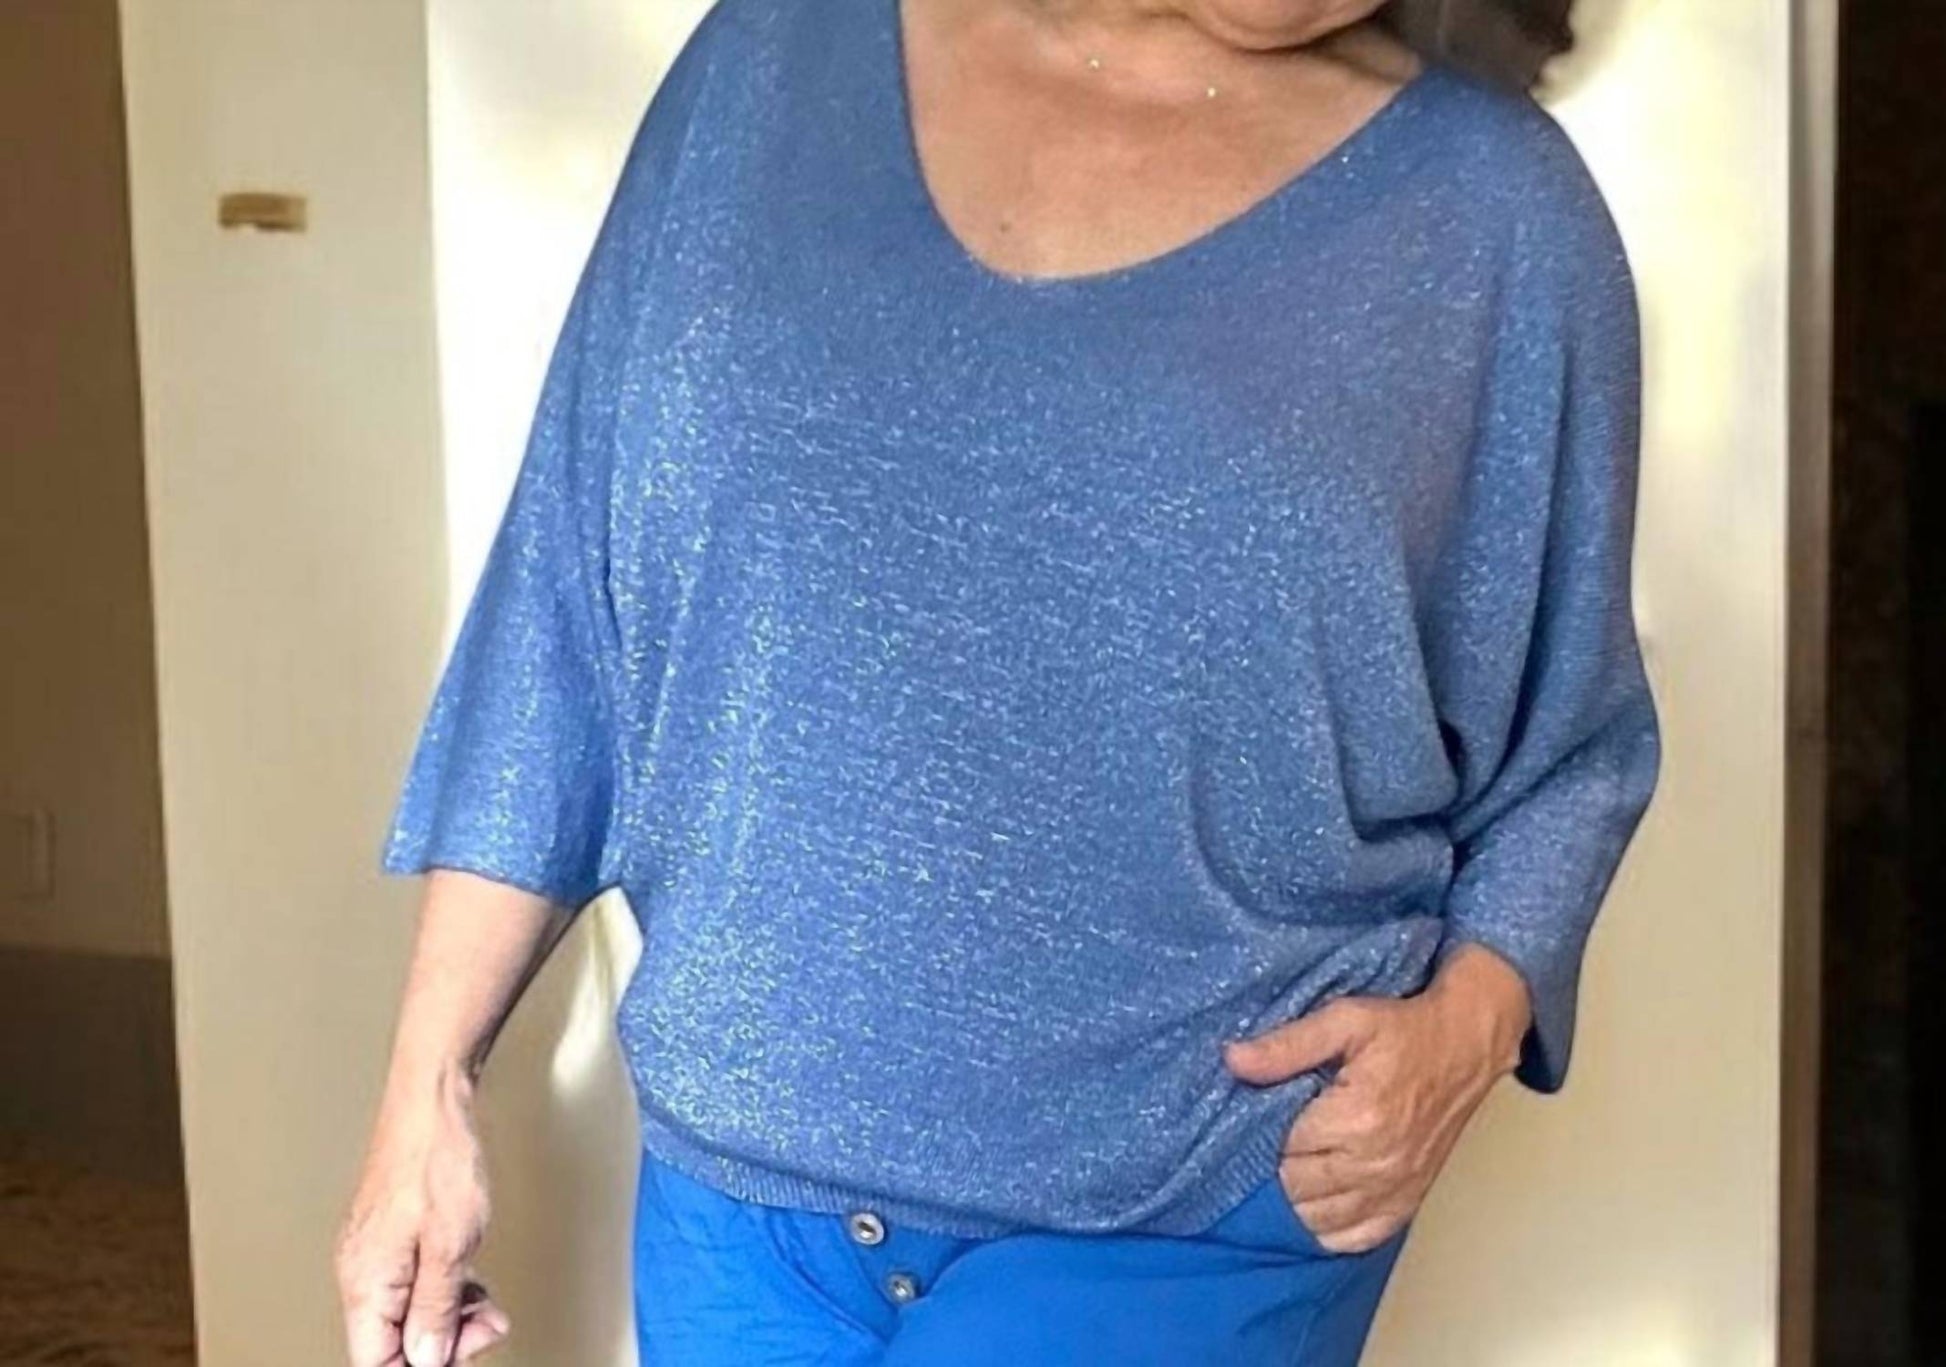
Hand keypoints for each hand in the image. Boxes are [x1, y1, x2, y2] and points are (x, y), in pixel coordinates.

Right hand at [335, 1069, 509, 1365]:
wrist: (433, 1101)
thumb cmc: (438, 1157)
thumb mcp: (451, 1246)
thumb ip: (436, 1309)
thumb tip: (428, 1360)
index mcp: (366, 1282)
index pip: (376, 1361)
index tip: (458, 1358)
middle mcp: (362, 1271)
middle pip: (393, 1340)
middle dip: (444, 1343)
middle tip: (484, 1328)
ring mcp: (377, 1252)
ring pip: (408, 1312)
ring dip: (451, 1318)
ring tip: (486, 1308)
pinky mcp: (394, 1235)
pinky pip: (415, 1282)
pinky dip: (446, 1290)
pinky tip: (470, 1283)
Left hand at [1221, 943, 1531, 1252]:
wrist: (1466, 1046)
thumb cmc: (1405, 1031)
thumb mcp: (1344, 1020)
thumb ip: (1287, 1045)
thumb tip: (1233, 1061)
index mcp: (1356, 1119)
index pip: (1280, 1150)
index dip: (1258, 1136)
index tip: (1254, 1118)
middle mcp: (1375, 1164)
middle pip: (1295, 1190)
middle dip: (1273, 1168)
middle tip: (1269, 1140)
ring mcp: (1394, 1189)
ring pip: (1318, 1220)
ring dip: (1295, 1201)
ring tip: (1288, 1167)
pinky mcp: (1407, 1202)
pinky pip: (1355, 1238)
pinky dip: (1328, 1228)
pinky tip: (1315, 1203)